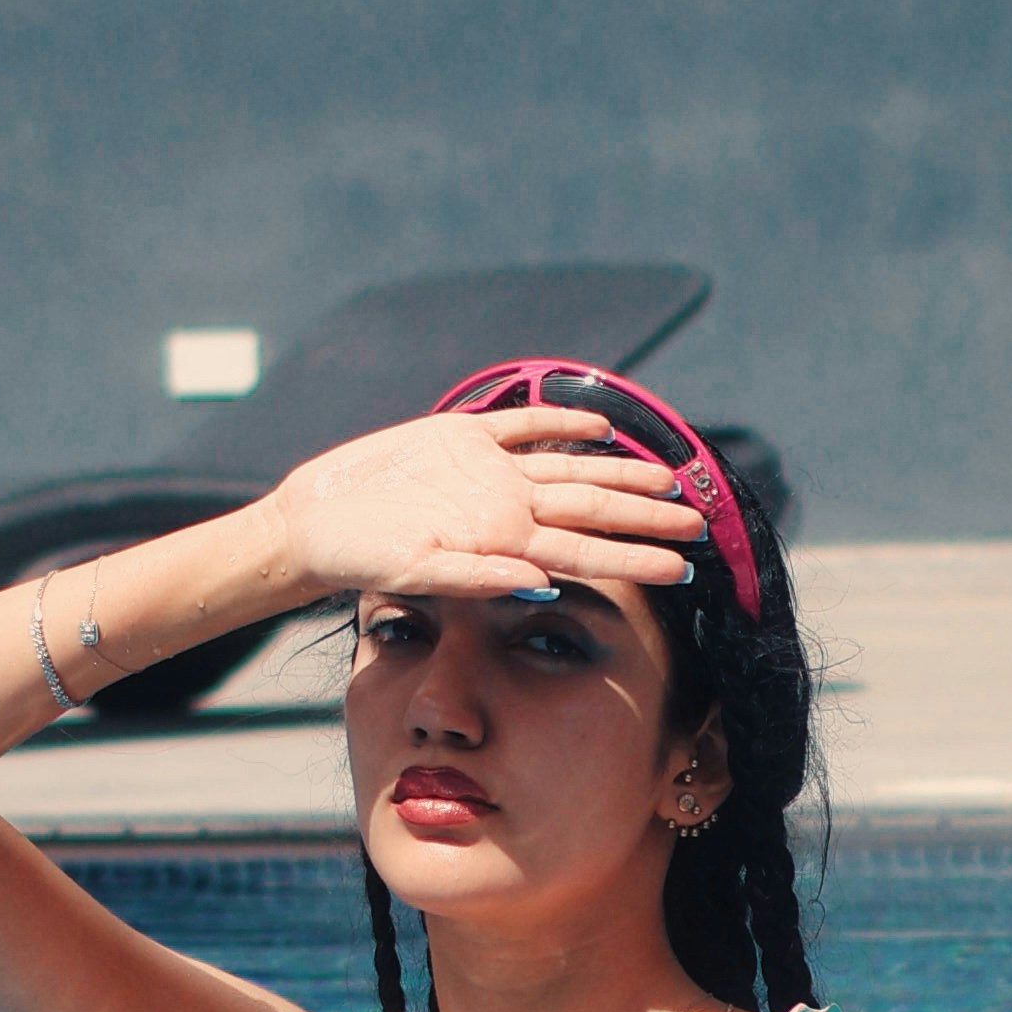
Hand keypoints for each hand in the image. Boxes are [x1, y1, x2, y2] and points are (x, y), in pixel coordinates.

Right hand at [270, 402, 709, 608]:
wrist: (313, 522)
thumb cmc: (360, 558)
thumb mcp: (420, 573)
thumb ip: (481, 576)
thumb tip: (544, 589)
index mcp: (506, 539)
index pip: (588, 552)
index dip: (638, 559)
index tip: (686, 568)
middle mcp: (507, 505)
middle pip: (593, 510)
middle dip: (647, 518)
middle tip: (698, 523)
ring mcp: (488, 471)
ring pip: (571, 468)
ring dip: (620, 474)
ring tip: (667, 478)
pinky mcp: (459, 438)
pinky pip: (523, 427)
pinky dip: (561, 423)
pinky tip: (599, 427)